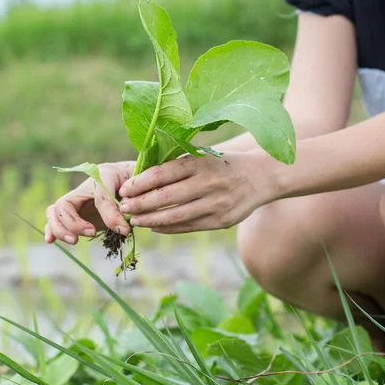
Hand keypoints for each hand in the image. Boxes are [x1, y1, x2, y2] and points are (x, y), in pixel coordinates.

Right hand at [45, 161, 134, 244]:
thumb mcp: (143, 187)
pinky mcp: (75, 213)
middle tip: (91, 233)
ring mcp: (78, 199)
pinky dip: (51, 230)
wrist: (136, 179)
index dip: (110, 215)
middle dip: (74, 222)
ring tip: (74, 241)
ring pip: (55, 211)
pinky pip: (55, 219)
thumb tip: (125, 221)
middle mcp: (85, 186)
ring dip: (60, 228)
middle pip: (65, 203)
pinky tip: (50, 241)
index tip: (124, 230)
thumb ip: (136, 200)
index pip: (100, 196)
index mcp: (104, 174)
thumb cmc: (141, 182)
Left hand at [118, 152, 276, 232]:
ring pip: (176, 215)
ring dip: (150, 219)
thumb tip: (141, 176)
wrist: (262, 177)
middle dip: (140, 203)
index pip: (162, 173)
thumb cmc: (223, 165)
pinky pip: (188, 227)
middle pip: (166, 196)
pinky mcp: (221, 221)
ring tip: (134, 220)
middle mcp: (209, 183)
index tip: (123, 189)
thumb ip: (177, 164)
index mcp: (200, 163)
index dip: (140, 182)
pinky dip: (168, 228)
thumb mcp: (203, 156)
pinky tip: (154, 226)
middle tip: (122, 207)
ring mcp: (216, 204)